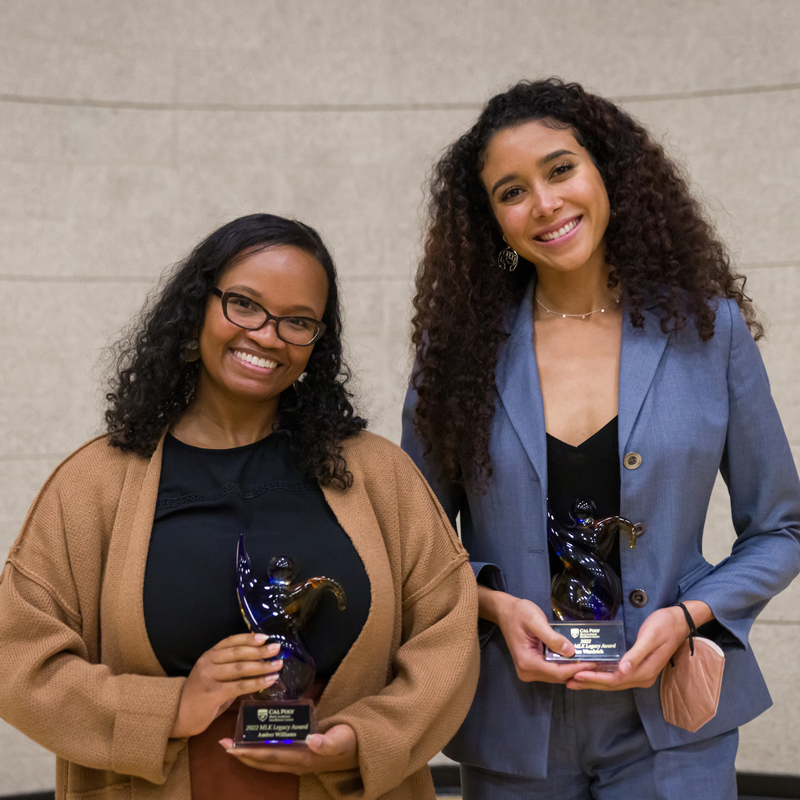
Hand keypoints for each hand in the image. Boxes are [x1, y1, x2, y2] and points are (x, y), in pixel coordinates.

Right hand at [170, 633, 282, 737]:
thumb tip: (259, 662)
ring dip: (262, 666)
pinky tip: (269, 680)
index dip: (249, 638)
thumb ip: (231, 669)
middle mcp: (208, 662)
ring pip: (241, 668)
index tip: (265, 637)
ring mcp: (209, 677)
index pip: (231, 641)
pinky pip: (239, 686)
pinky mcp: (212, 693)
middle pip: (238, 653)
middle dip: (260, 650)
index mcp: (209, 655)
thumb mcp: (214, 675)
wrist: (177, 714)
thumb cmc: (200, 695)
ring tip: (278, 665)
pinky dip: (257, 682)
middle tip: (277, 649)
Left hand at [220, 724, 358, 774]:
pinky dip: (261, 749)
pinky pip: (274, 755)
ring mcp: (297, 761)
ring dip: (248, 753)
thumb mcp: (342, 739)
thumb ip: (329, 742)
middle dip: (241, 754)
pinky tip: (255, 740)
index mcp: (303, 757)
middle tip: (222, 743)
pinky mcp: (299, 755)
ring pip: (267, 760)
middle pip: (263, 761)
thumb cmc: (350, 740)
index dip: (249, 752)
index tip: (230, 746)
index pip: (270, 756)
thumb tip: (312, 741)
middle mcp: (296, 762)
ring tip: (232, 743)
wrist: (360, 748)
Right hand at [484, 589, 594, 683]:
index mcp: (527, 662)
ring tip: (590, 660)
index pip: (557, 672)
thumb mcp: (536, 621)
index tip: (594, 663)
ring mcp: (529, 671)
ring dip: (572, 668)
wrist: (504, 610)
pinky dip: (564, 665)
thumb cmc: (519, 613)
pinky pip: (552, 670)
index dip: (577, 669)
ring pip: (556, 675)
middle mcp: (527, 672)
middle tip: (597, 662)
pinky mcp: (532, 667)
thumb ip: (553, 637)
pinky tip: (576, 658)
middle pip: (558, 676)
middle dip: (577, 670)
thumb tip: (572, 652)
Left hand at [567, 606, 690, 690]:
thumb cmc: (664, 625)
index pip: (615, 680)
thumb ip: (636, 655)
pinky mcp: (639, 667)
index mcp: (644, 672)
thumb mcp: (649, 638)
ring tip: (575, 680)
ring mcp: (641, 673)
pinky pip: (618, 675)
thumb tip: (623, 671)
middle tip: (568, 682)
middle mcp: (642, 677)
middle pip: (612, 684)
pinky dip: (603, 675)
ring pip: (614, 681)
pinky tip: (592, 672)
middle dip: (590, 683)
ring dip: (595, 681)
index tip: (577, 676)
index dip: (595, 679)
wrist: (679, 621)